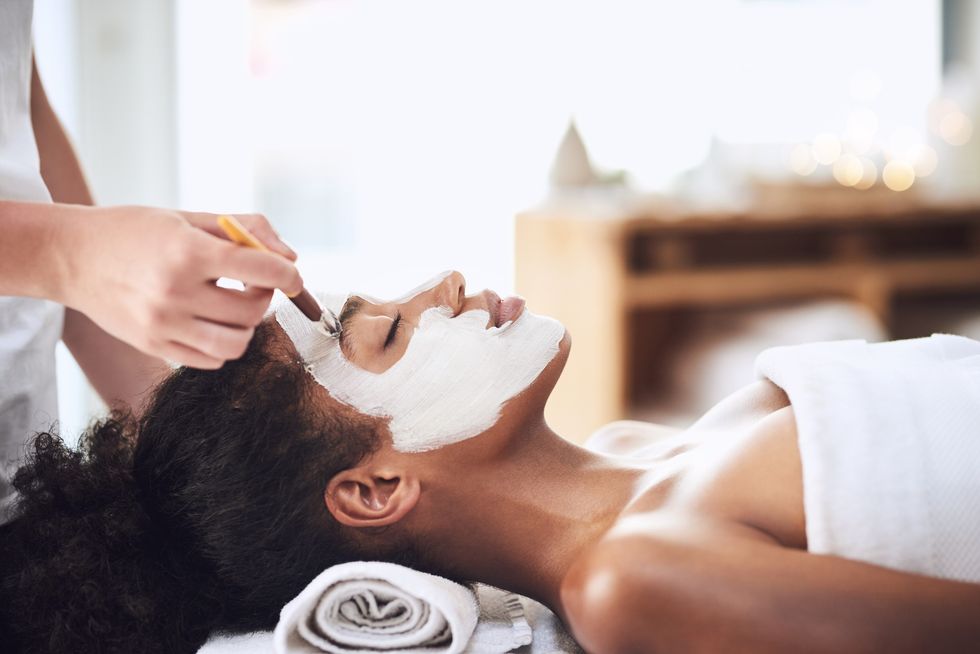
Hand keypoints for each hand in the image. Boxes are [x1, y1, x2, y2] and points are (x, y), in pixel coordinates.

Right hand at [57, 205, 301, 368]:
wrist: (71, 256)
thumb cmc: (134, 232)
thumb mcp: (188, 217)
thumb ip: (244, 230)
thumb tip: (289, 257)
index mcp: (187, 252)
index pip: (260, 269)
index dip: (288, 275)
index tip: (292, 276)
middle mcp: (175, 292)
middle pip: (252, 310)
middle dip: (264, 297)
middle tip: (253, 284)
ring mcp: (162, 324)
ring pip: (236, 343)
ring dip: (246, 326)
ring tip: (234, 307)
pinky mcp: (153, 346)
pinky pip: (210, 360)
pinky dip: (222, 345)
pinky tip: (211, 322)